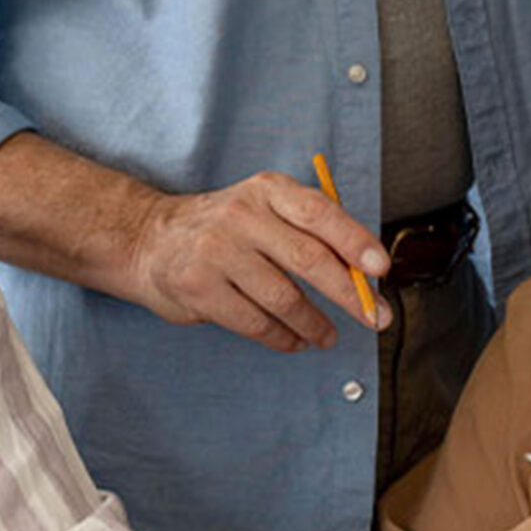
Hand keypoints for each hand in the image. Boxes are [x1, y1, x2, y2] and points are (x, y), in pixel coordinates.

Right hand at [128, 173, 391, 352]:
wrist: (148, 239)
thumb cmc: (225, 229)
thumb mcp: (263, 209)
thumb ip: (309, 232)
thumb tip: (364, 273)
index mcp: (267, 190)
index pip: (320, 213)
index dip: (355, 242)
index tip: (382, 269)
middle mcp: (242, 216)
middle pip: (308, 259)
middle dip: (349, 294)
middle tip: (375, 317)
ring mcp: (217, 252)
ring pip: (284, 298)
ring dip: (315, 324)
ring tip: (328, 335)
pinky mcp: (198, 288)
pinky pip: (256, 322)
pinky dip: (283, 338)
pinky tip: (295, 340)